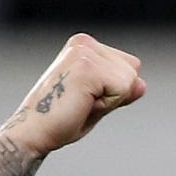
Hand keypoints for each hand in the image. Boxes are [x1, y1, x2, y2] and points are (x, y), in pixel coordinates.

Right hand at [0, 34, 146, 155]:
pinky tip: (82, 104)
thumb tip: (142, 84)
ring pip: (129, 81)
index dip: (115, 91)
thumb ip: (121, 90)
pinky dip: (107, 104)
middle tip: (82, 103)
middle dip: (115, 95)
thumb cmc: (61, 119)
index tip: (86, 98)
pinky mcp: (86, 66)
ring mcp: (84, 52)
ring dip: (109, 101)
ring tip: (80, 103)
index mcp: (85, 46)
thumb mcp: (100, 102)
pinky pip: (122, 89)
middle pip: (132, 72)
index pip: (130, 67)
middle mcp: (84, 43)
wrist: (33, 132)